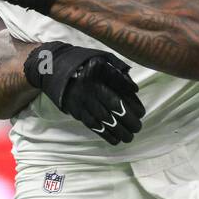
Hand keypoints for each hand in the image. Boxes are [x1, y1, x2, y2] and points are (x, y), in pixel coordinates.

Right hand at [23, 41, 144, 144]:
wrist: (57, 70)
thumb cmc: (86, 64)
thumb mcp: (102, 59)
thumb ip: (118, 71)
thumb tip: (134, 89)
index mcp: (98, 72)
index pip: (119, 86)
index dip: (131, 100)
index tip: (141, 112)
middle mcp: (90, 87)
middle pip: (112, 105)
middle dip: (127, 119)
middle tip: (138, 127)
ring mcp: (82, 100)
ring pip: (102, 118)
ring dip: (117, 130)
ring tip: (129, 137)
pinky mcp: (76, 110)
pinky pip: (91, 124)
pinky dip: (104, 134)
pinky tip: (115, 140)